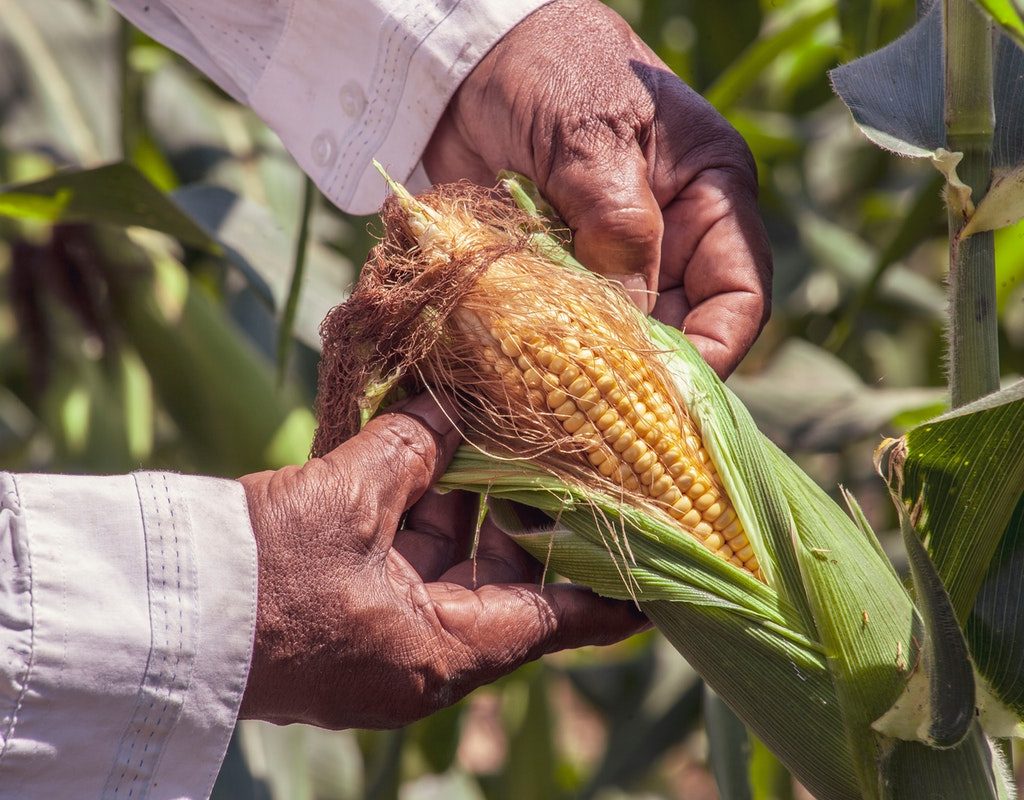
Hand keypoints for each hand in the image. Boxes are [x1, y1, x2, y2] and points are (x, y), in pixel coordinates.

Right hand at [237, 394, 646, 728]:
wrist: (156, 615)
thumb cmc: (260, 576)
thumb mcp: (348, 503)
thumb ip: (411, 450)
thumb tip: (450, 408)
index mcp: (442, 651)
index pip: (557, 621)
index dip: (610, 594)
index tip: (657, 573)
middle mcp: (421, 655)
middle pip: (504, 584)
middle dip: (526, 517)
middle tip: (565, 460)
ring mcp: (381, 637)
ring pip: (450, 565)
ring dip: (465, 504)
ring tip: (495, 437)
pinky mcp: (346, 614)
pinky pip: (402, 562)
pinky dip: (418, 514)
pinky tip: (429, 455)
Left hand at [424, 0, 771, 376]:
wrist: (463, 61)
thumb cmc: (548, 69)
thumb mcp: (590, 133)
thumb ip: (617, 221)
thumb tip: (630, 319)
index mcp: (710, 197)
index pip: (740, 297)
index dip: (714, 353)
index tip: (668, 394)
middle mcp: (671, 240)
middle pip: (679, 332)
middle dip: (644, 375)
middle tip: (599, 417)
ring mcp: (610, 262)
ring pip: (619, 340)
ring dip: (589, 371)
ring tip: (555, 400)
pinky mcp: (556, 276)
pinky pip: (564, 331)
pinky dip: (545, 355)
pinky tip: (521, 373)